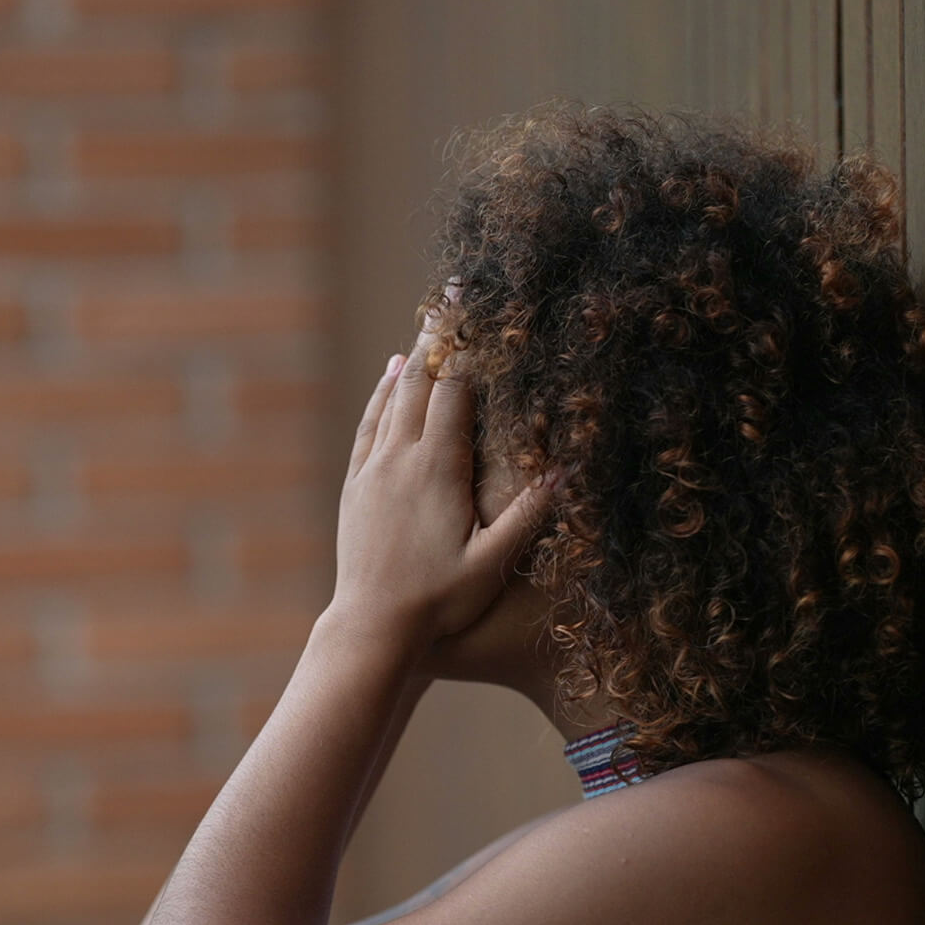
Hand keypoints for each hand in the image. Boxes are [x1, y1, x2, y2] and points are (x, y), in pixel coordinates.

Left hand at [331, 322, 550, 650]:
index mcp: (438, 469)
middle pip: (419, 382)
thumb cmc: (438, 601)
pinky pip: (369, 426)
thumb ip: (529, 514)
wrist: (370, 628)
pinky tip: (390, 380)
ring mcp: (373, 471)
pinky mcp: (355, 487)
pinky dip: (382, 396)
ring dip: (411, 359)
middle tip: (451, 295)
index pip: (454, 391)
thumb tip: (569, 468)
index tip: (479, 308)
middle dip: (438, 337)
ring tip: (427, 324)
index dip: (468, 347)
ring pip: (392, 399)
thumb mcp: (493, 563)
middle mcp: (400, 459)